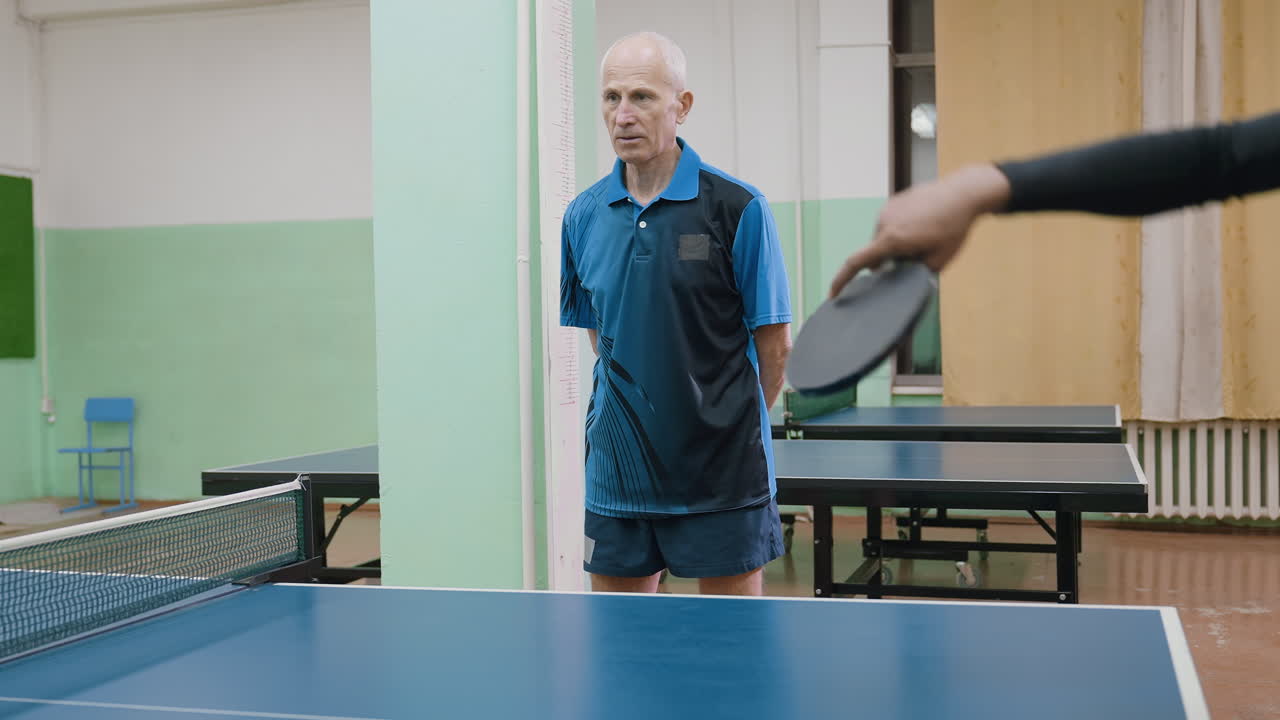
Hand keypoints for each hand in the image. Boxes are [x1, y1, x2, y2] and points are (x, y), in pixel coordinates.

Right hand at [827, 164, 1010, 297]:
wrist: (964, 193)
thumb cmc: (954, 228)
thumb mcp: (939, 260)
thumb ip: (915, 273)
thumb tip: (901, 276)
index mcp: (892, 240)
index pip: (856, 263)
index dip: (841, 280)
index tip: (832, 293)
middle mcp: (884, 223)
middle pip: (875, 252)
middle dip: (888, 261)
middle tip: (915, 258)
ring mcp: (888, 210)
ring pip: (882, 238)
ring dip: (895, 244)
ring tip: (924, 237)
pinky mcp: (894, 202)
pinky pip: (889, 224)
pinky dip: (899, 231)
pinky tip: (922, 226)